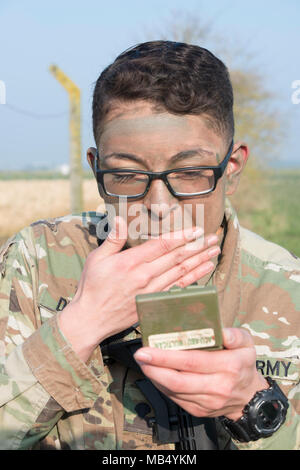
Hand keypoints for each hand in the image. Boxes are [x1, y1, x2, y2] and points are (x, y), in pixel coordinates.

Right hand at [58, 216, 220, 361]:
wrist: (91, 319)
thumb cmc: (91, 287)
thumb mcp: (96, 259)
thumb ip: (113, 239)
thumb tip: (122, 219)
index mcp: (131, 261)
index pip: (162, 245)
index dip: (182, 236)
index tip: (197, 230)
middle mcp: (145, 275)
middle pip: (177, 257)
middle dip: (198, 246)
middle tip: (214, 238)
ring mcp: (151, 290)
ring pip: (182, 272)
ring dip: (200, 261)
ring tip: (214, 252)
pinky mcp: (154, 302)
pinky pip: (178, 288)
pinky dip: (193, 279)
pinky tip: (204, 271)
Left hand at [134, 327, 267, 420]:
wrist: (249, 397)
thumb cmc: (243, 363)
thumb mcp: (247, 343)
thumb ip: (235, 335)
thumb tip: (221, 331)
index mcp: (228, 366)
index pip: (192, 362)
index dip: (167, 357)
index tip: (148, 349)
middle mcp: (217, 387)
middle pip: (178, 379)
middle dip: (154, 367)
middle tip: (140, 355)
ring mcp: (207, 402)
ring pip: (174, 391)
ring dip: (154, 376)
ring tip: (144, 362)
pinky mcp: (199, 411)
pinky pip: (175, 399)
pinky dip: (161, 386)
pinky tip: (155, 374)